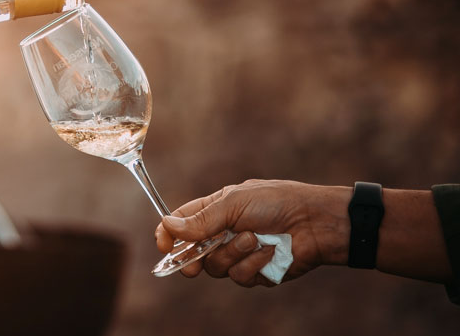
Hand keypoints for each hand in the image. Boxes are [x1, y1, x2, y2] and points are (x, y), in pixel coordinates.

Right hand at [154, 179, 350, 286]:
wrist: (316, 222)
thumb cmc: (277, 202)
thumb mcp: (234, 203)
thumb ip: (201, 219)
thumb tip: (167, 225)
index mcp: (215, 210)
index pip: (181, 223)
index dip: (168, 235)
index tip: (163, 245)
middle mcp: (224, 233)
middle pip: (193, 254)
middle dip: (192, 260)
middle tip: (193, 266)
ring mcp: (240, 254)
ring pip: (217, 268)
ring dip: (234, 254)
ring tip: (254, 238)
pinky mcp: (256, 272)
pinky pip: (241, 277)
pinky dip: (254, 264)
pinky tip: (270, 251)